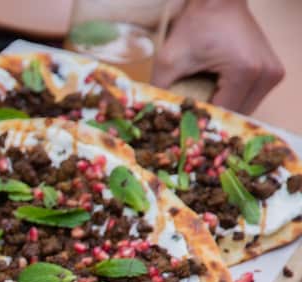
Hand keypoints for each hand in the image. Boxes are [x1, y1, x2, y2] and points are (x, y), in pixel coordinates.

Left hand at [153, 0, 282, 112]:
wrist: (218, 1)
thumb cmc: (195, 26)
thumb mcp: (169, 60)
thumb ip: (160, 91)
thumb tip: (149, 120)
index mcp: (245, 72)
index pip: (222, 115)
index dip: (200, 124)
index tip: (181, 129)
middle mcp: (266, 75)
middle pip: (236, 116)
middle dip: (211, 121)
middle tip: (189, 123)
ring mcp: (272, 74)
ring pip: (245, 111)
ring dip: (223, 113)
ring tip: (201, 109)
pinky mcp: (271, 73)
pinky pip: (250, 99)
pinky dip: (232, 102)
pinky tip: (214, 98)